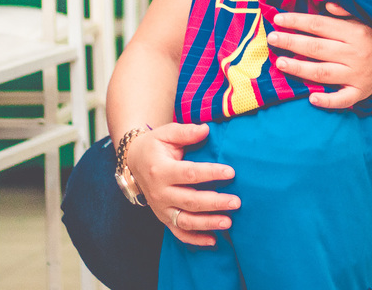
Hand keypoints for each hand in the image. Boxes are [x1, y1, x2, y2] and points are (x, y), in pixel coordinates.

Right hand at [126, 122, 239, 246]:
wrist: (134, 162)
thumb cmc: (155, 146)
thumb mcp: (167, 133)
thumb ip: (186, 132)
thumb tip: (206, 130)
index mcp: (161, 170)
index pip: (189, 174)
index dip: (211, 173)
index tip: (231, 172)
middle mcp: (159, 192)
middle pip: (190, 200)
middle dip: (215, 202)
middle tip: (236, 202)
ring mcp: (160, 208)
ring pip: (185, 221)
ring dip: (207, 224)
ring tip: (228, 223)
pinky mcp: (163, 218)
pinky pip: (178, 233)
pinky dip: (195, 239)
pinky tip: (213, 240)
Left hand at [267, 3, 371, 109]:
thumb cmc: (369, 39)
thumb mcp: (361, 20)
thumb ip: (343, 12)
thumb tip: (326, 4)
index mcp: (355, 33)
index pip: (320, 25)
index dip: (297, 21)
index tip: (278, 19)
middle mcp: (355, 54)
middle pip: (317, 48)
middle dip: (291, 43)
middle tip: (272, 38)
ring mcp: (357, 75)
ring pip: (323, 73)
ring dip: (299, 69)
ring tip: (279, 62)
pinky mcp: (359, 93)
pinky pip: (342, 99)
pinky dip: (327, 100)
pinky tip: (311, 98)